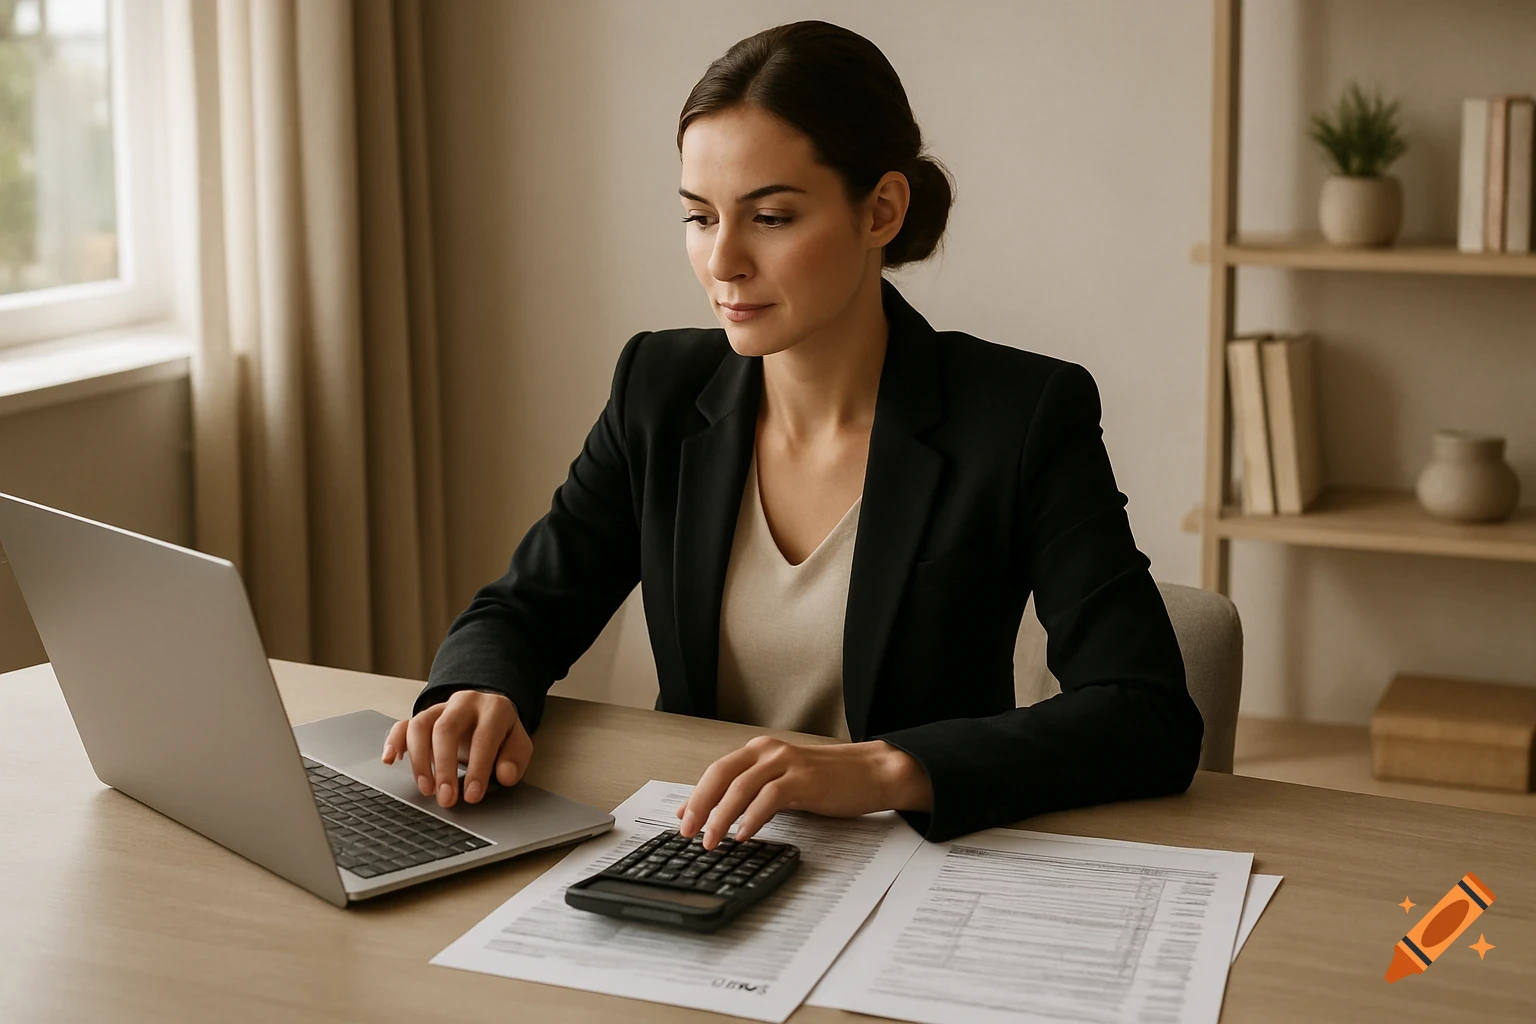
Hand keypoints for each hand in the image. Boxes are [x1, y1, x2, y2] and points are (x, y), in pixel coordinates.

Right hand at [381, 690, 532, 808]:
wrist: (489, 712)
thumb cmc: (502, 733)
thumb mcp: (518, 744)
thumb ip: (514, 759)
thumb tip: (505, 775)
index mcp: (494, 708)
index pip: (483, 736)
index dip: (477, 768)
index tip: (472, 796)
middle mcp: (464, 703)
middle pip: (445, 729)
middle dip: (444, 767)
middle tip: (445, 799)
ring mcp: (440, 708)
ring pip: (420, 726)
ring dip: (419, 760)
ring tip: (426, 789)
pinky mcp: (423, 717)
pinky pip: (403, 725)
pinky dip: (394, 742)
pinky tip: (391, 760)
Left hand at [675, 736, 931, 848]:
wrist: (870, 772)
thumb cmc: (827, 780)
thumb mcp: (782, 783)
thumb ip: (752, 793)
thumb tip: (716, 815)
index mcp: (759, 751)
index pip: (716, 771)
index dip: (695, 795)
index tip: (680, 820)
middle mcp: (768, 751)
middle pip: (720, 774)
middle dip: (699, 805)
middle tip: (687, 832)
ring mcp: (786, 762)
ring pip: (741, 786)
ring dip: (721, 816)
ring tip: (711, 840)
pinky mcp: (804, 779)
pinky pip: (769, 797)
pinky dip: (752, 817)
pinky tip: (743, 835)